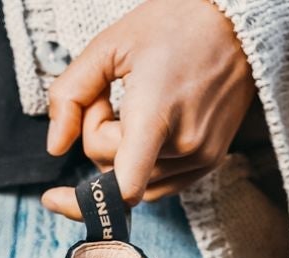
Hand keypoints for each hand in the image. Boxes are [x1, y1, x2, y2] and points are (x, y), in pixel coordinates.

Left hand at [40, 0, 255, 218]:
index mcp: (156, 115)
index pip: (123, 188)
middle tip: (111, 96)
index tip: (51, 197)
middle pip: (114, 172)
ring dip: (121, 152)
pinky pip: (159, 182)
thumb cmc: (173, 25)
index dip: (82, 201)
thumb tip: (55, 148)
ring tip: (136, 105)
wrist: (236, 25)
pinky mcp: (210, 161)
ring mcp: (201, 158)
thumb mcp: (108, 46)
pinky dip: (142, 161)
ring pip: (135, 182)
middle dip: (99, 138)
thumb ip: (70, 95)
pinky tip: (148, 124)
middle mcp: (183, 146)